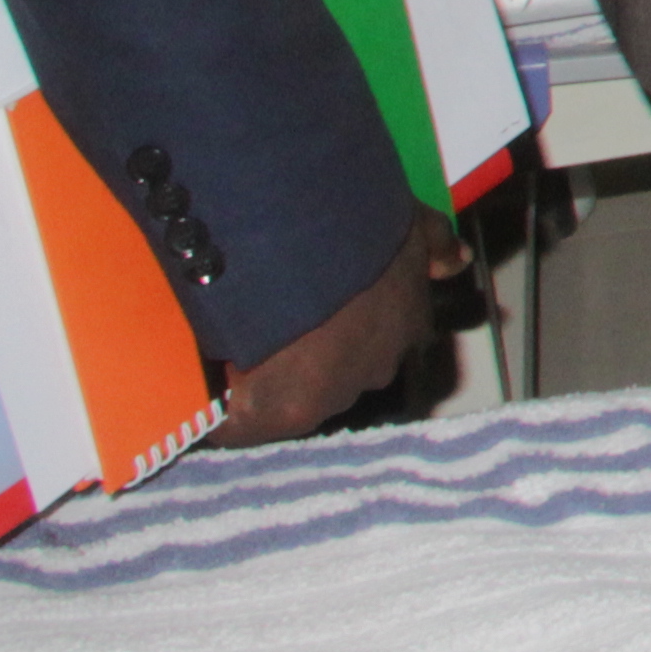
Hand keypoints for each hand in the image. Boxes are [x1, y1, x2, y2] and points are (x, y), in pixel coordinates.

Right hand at [213, 204, 457, 445]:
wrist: (321, 246)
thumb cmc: (367, 230)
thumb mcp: (411, 227)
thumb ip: (436, 244)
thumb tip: (457, 259)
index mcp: (405, 326)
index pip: (375, 345)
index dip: (338, 336)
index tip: (307, 322)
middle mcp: (375, 369)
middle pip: (331, 378)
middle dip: (298, 360)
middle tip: (256, 330)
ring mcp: (330, 395)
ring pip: (288, 400)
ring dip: (255, 384)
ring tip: (215, 357)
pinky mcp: (280, 412)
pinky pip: (239, 424)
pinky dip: (215, 416)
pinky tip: (193, 399)